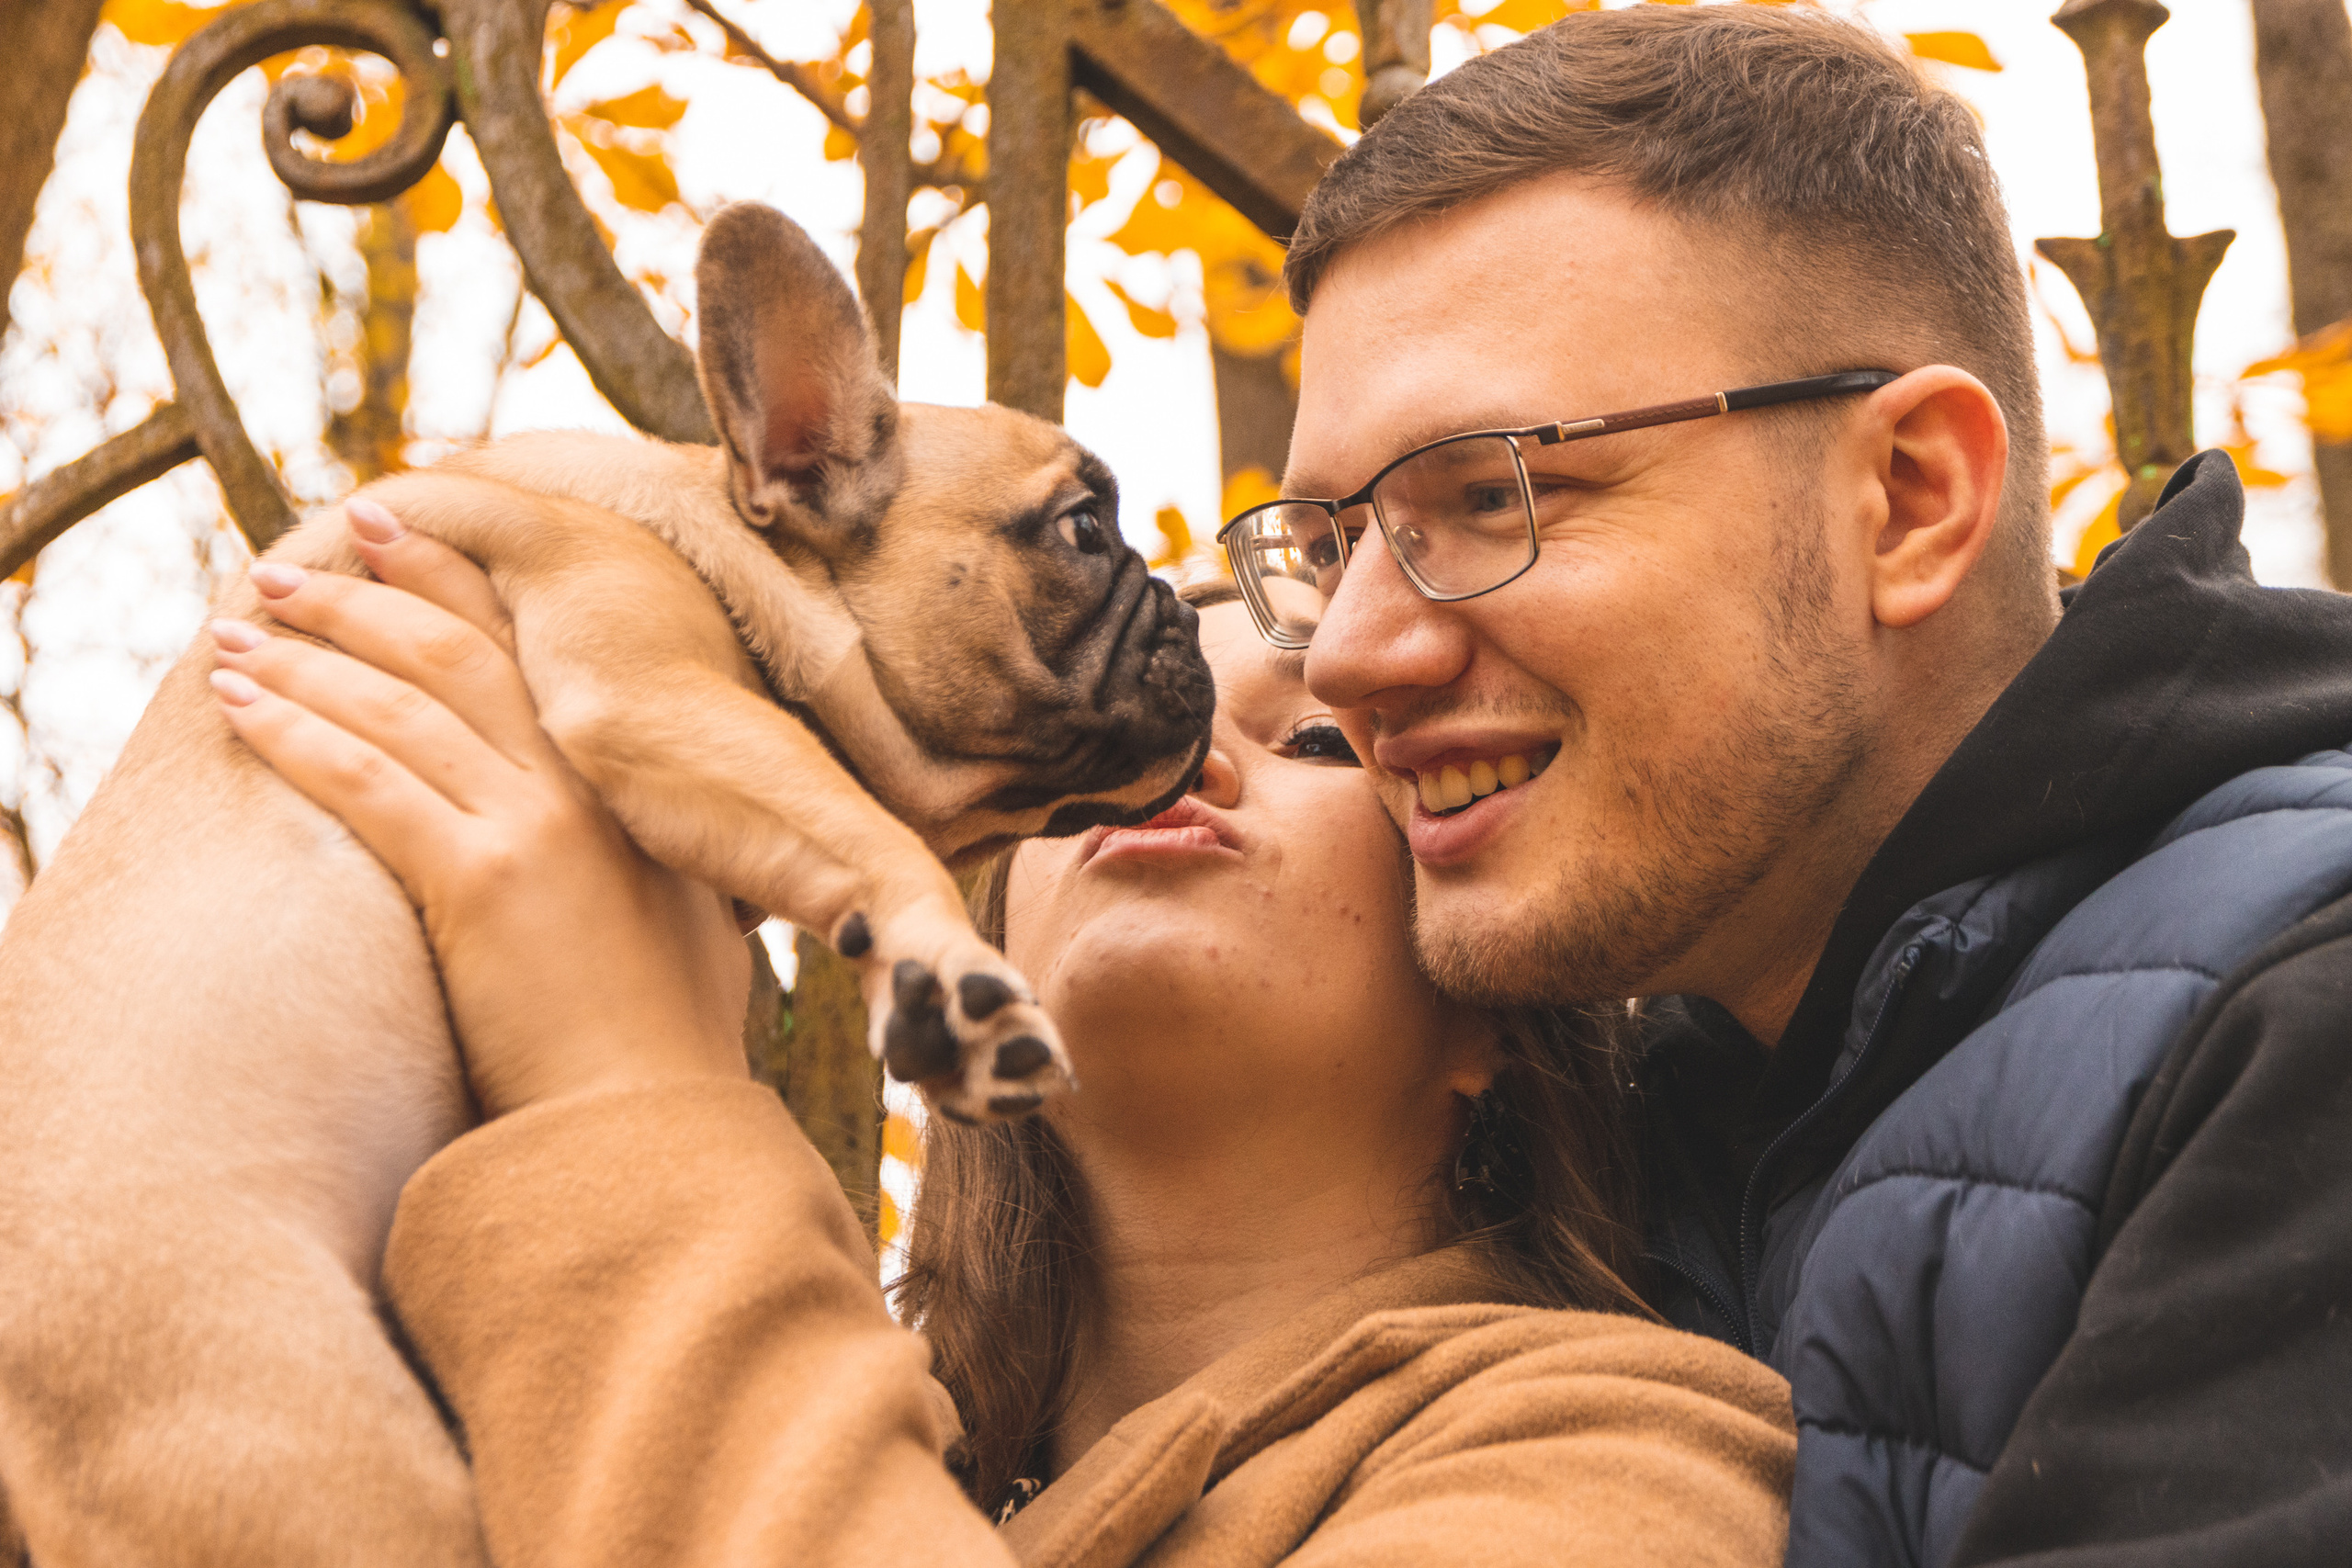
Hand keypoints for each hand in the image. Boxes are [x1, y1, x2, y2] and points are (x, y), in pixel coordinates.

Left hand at [209, 500, 751, 1118]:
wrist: (655, 1122)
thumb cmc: (665, 1043)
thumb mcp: (678, 919)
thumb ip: (640, 857)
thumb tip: (608, 839)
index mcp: (629, 788)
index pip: (528, 652)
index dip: (455, 581)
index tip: (394, 535)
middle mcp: (585, 787)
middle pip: (456, 652)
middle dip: (361, 597)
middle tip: (285, 568)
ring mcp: (536, 827)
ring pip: (399, 702)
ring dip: (305, 656)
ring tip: (237, 629)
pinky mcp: (481, 882)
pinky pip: (366, 779)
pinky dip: (295, 734)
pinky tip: (241, 708)